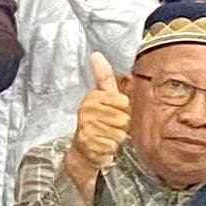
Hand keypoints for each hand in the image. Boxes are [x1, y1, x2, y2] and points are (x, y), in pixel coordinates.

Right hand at [63, 54, 130, 186]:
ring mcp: (86, 126)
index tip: (115, 113)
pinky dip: (110, 150)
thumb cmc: (97, 122)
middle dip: (121, 127)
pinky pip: (112, 146)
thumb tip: (96, 54)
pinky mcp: (87, 143)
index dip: (124, 111)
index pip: (123, 102)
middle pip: (123, 119)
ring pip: (119, 134)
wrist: (82, 151)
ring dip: (116, 139)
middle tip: (110, 128)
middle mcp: (86, 109)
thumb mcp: (102, 98)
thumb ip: (103, 77)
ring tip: (106, 137)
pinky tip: (102, 147)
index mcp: (93, 97)